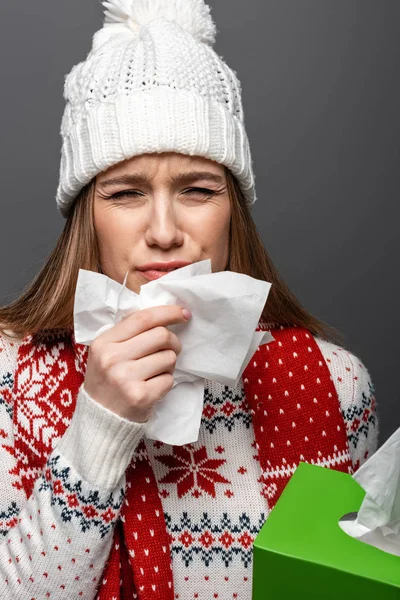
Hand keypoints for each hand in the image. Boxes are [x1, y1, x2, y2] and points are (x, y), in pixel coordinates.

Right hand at [83, 305, 190, 422]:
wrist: (100, 418)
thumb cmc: (108, 380)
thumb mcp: (107, 351)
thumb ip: (128, 332)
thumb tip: (164, 315)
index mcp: (104, 342)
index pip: (142, 318)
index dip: (168, 312)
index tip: (184, 313)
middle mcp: (113, 358)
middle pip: (161, 335)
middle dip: (173, 341)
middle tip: (171, 349)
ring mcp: (126, 378)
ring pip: (168, 357)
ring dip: (169, 364)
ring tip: (156, 371)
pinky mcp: (140, 396)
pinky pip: (169, 379)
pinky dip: (166, 381)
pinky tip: (153, 386)